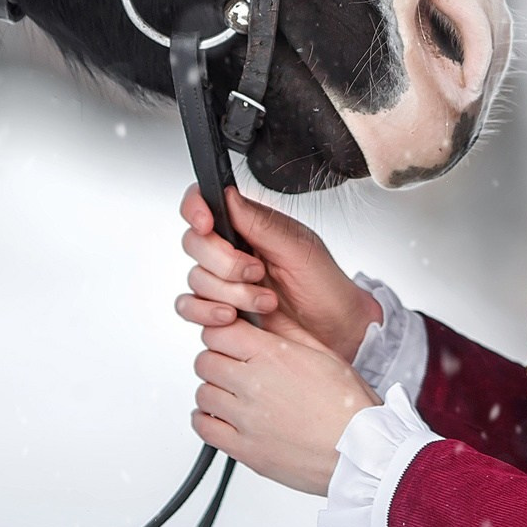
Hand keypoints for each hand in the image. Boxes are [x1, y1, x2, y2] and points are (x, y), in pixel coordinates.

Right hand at [173, 185, 382, 360]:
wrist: (337, 331)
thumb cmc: (325, 287)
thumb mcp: (299, 249)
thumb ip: (261, 223)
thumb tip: (230, 195)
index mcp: (249, 226)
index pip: (205, 202)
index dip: (196, 209)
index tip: (207, 224)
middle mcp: (232, 251)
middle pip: (194, 243)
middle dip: (224, 262)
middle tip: (256, 271)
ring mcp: (224, 282)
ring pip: (195, 278)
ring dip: (229, 292)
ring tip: (265, 301)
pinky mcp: (220, 310)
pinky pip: (190, 307)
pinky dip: (206, 312)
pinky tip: (233, 316)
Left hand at [191, 317, 376, 494]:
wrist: (363, 453)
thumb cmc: (351, 407)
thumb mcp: (324, 353)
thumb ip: (288, 330)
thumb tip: (266, 312)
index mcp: (273, 356)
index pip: (218, 331)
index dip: (223, 332)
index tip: (231, 339)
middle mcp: (254, 384)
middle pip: (205, 360)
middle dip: (217, 359)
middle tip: (234, 367)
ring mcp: (246, 419)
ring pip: (202, 393)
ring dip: (215, 391)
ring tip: (234, 395)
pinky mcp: (244, 450)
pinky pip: (203, 428)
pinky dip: (207, 421)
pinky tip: (225, 418)